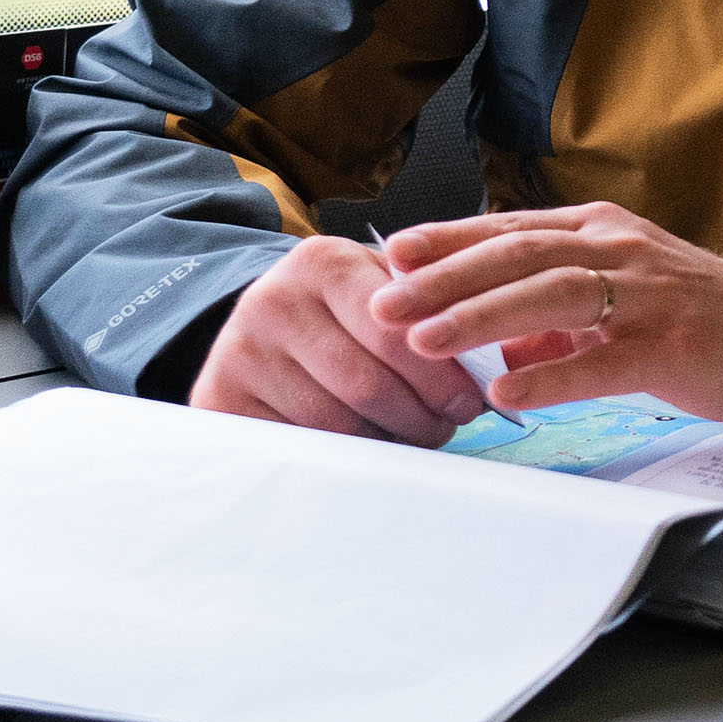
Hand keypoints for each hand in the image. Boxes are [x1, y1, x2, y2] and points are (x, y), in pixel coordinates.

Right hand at [192, 233, 486, 443]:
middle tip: (448, 429)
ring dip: (388, 443)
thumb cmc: (345, 313)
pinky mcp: (220, 399)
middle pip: (369, 386)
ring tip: (413, 436)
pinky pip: (301, 448)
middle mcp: (272, 300)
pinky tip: (366, 448)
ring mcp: (240, 351)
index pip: (397, 330)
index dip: (440, 375)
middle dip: (422, 417)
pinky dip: (344, 460)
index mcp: (322, 261)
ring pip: (337, 425)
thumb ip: (433, 307)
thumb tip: (503, 355)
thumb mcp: (380, 289)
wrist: (261, 329)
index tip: (470, 402)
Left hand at [367, 204, 722, 423]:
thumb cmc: (693, 314)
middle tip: (385, 302)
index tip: (391, 253)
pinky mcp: (670, 343)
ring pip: (551, 294)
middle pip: (518, 254)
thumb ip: (554, 319)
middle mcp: (619, 249)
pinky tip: (508, 393)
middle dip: (444, 279)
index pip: (510, 228)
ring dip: (480, 318)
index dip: (448, 240)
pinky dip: (550, 375)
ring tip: (425, 341)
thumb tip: (498, 351)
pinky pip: (600, 360)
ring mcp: (646, 293)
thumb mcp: (618, 298)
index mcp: (601, 231)